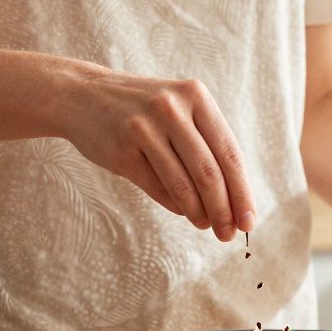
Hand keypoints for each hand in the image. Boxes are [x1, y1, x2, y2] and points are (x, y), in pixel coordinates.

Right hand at [58, 65, 255, 240]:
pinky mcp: (121, 150)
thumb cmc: (144, 111)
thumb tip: (234, 201)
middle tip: (228, 234)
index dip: (242, 192)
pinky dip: (174, 205)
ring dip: (199, 213)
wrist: (82, 96)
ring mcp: (144, 128)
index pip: (229, 153)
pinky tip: (183, 211)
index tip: (248, 220)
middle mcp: (171, 109)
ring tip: (206, 226)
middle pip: (209, 173)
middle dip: (223, 210)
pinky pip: (157, 188)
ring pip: (183, 185)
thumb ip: (206, 145)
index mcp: (195, 96)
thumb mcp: (179, 110)